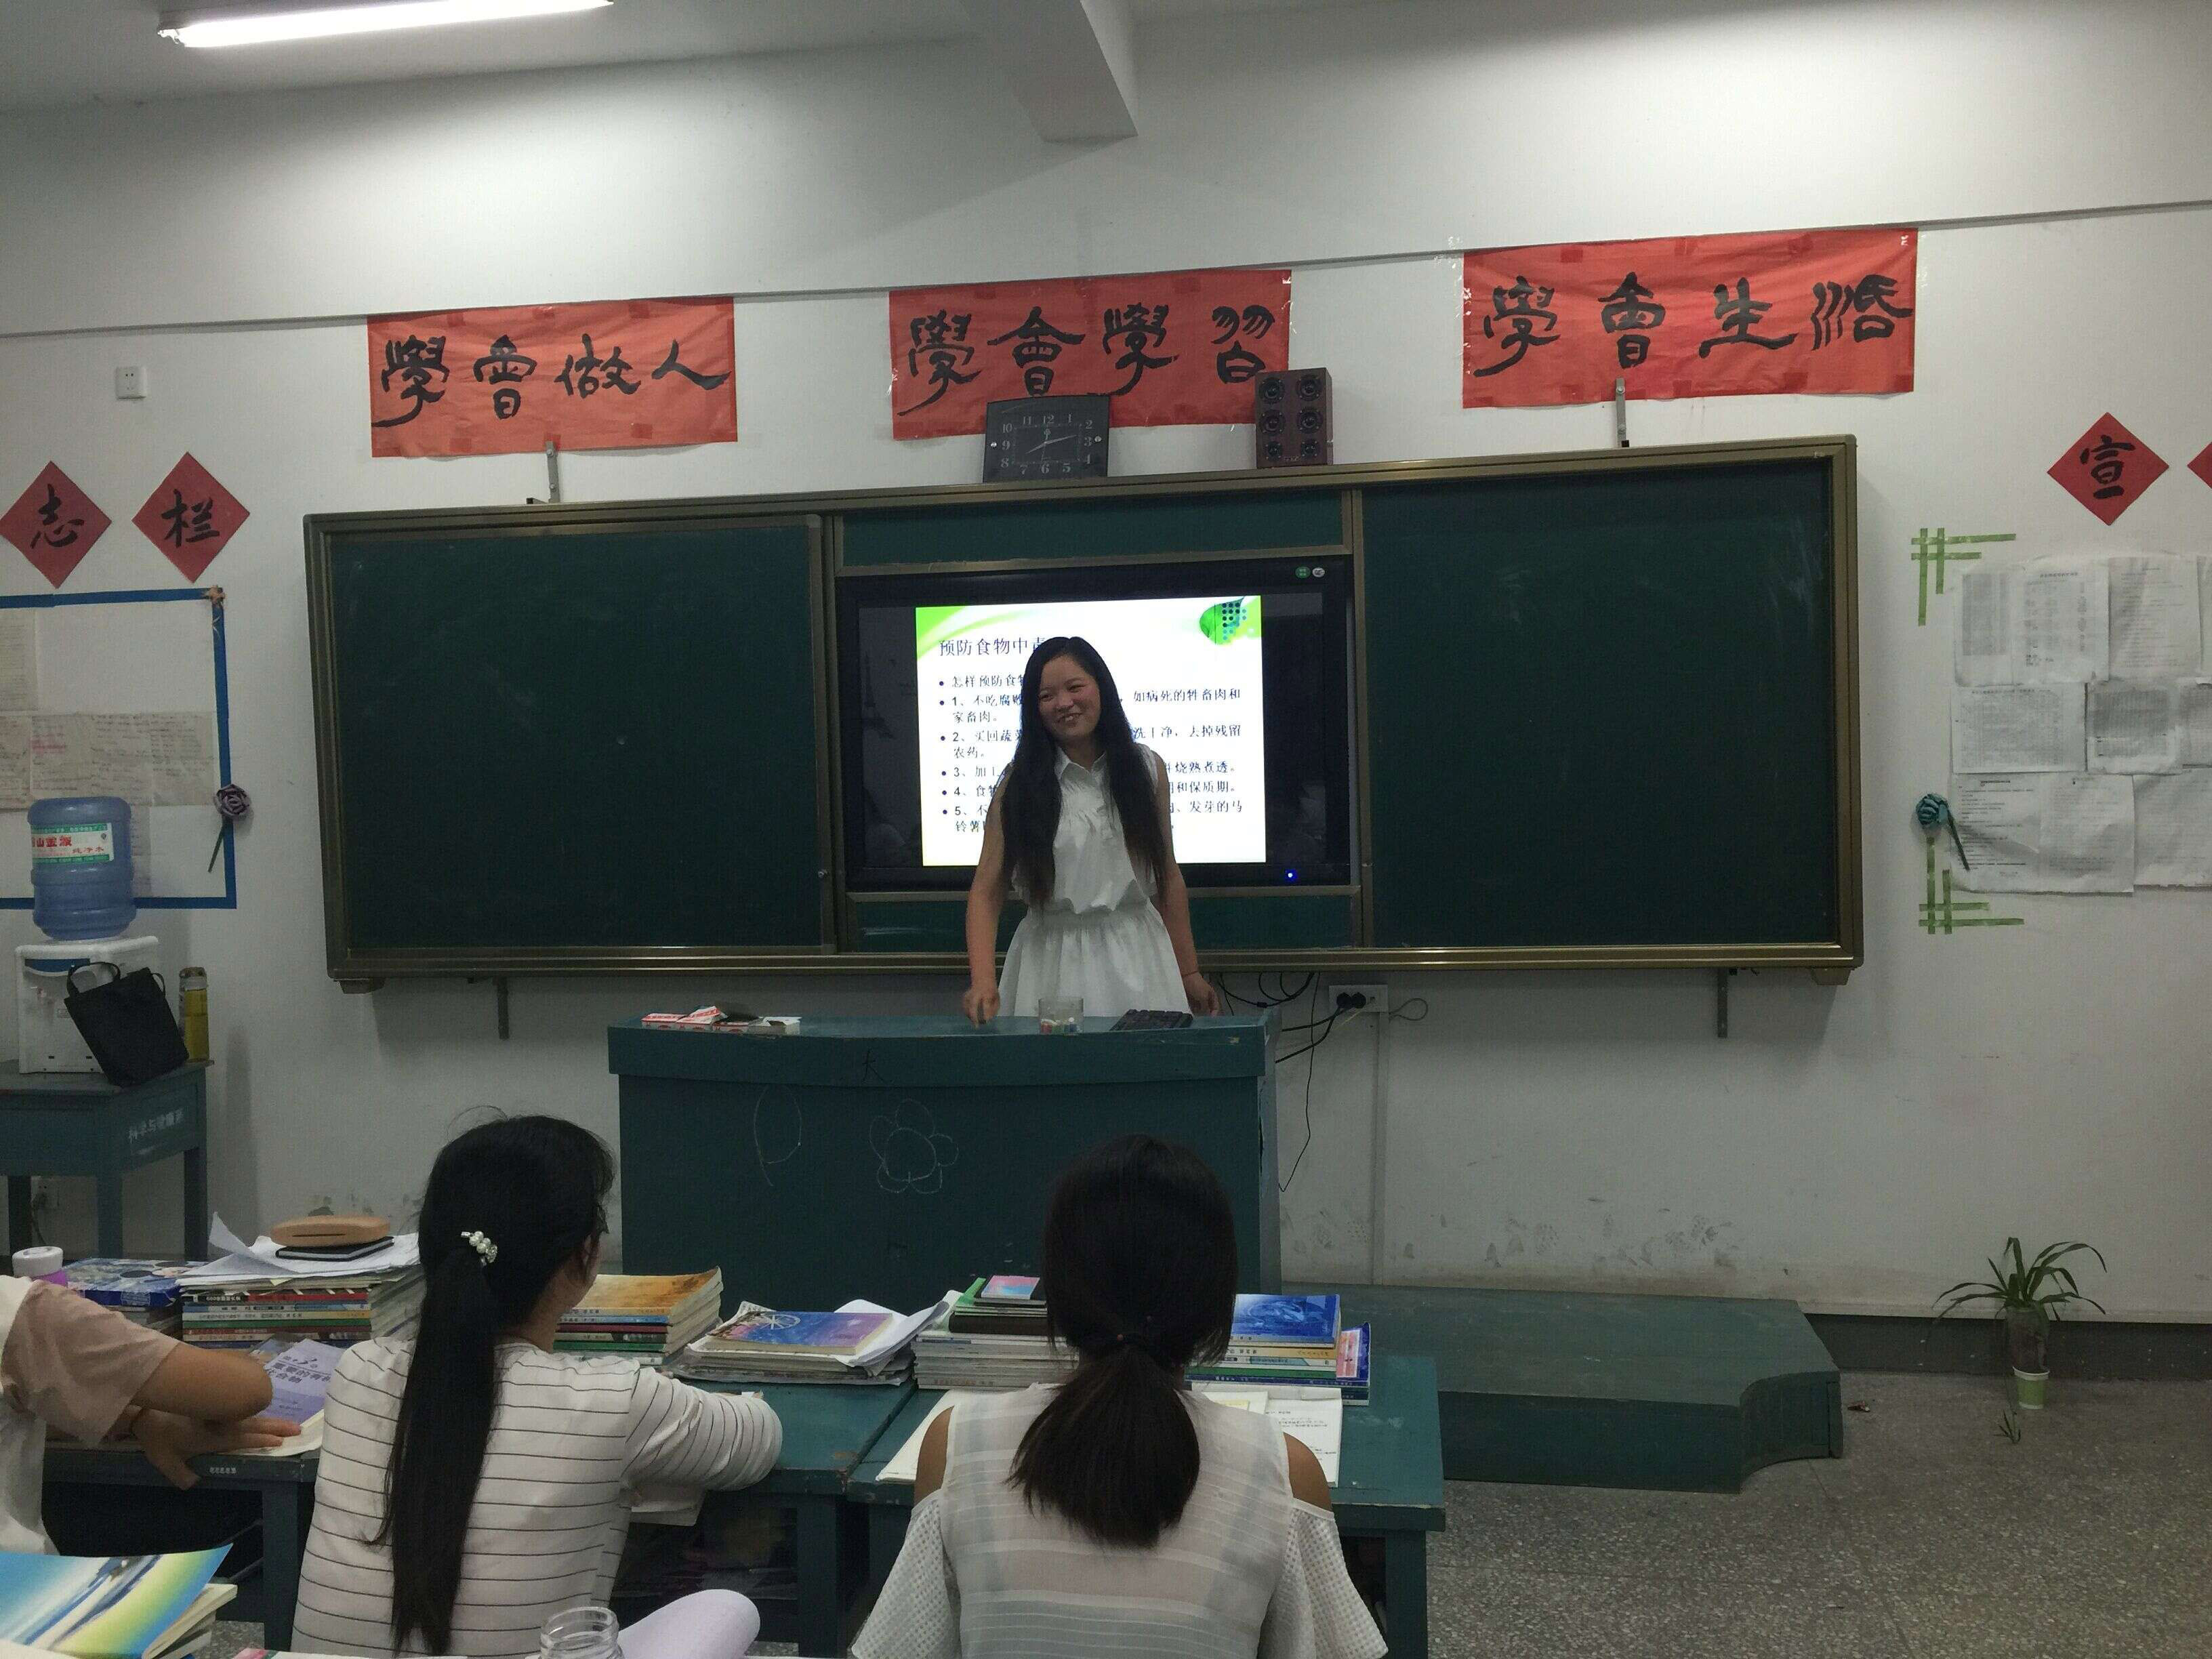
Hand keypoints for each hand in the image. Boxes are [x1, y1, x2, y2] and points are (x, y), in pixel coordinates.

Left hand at [136, 1410, 301, 1488]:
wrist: (148, 1403)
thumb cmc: (158, 1435)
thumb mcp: (165, 1460)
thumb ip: (181, 1475)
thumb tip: (197, 1483)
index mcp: (216, 1438)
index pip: (245, 1440)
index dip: (264, 1441)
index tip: (282, 1442)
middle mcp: (224, 1423)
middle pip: (256, 1425)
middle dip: (277, 1428)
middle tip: (298, 1428)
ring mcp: (221, 1410)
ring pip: (251, 1414)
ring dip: (269, 1418)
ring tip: (286, 1422)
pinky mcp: (215, 1400)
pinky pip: (241, 1403)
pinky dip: (253, 1406)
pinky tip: (261, 1406)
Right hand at [962, 982, 1000, 1025]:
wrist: (983, 978)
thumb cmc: (991, 990)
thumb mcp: (997, 997)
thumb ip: (994, 1008)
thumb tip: (989, 1019)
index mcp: (987, 993)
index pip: (986, 1004)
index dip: (986, 1013)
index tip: (987, 1021)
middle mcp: (977, 993)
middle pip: (973, 1005)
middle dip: (974, 1016)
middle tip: (976, 1025)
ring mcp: (970, 994)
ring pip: (967, 1006)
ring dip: (970, 1016)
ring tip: (974, 1022)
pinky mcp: (965, 996)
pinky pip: (964, 1006)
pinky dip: (967, 1012)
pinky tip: (970, 1016)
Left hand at [1183, 973, 1221, 1016]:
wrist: (1186, 977)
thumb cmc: (1197, 984)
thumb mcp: (1203, 997)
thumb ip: (1206, 1006)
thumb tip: (1207, 1014)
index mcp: (1212, 995)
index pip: (1216, 1007)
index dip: (1214, 1013)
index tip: (1211, 1019)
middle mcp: (1206, 997)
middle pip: (1207, 1008)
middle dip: (1206, 1013)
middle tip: (1203, 1019)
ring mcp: (1198, 998)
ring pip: (1200, 1008)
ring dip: (1198, 1012)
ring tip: (1197, 1016)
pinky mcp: (1191, 999)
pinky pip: (1193, 1006)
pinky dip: (1192, 1009)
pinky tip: (1191, 1012)